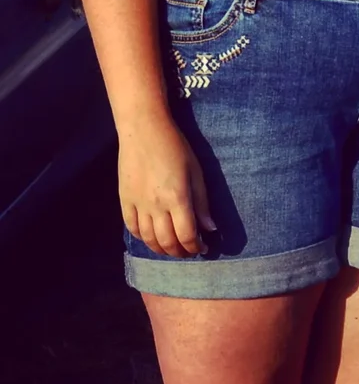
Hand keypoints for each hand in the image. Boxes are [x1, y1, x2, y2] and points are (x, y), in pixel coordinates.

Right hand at [120, 115, 213, 255]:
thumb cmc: (175, 148)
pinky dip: (141, 238)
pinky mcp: (124, 199)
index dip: (195, 246)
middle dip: (180, 251)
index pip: (186, 234)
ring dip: (161, 249)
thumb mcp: (196, 173)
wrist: (143, 131)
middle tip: (189, 252)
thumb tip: (210, 228)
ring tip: (172, 249)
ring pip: (147, 238)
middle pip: (167, 241)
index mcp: (177, 198)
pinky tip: (151, 238)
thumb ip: (202, 203)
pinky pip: (131, 226)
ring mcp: (137, 204)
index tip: (202, 248)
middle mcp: (155, 205)